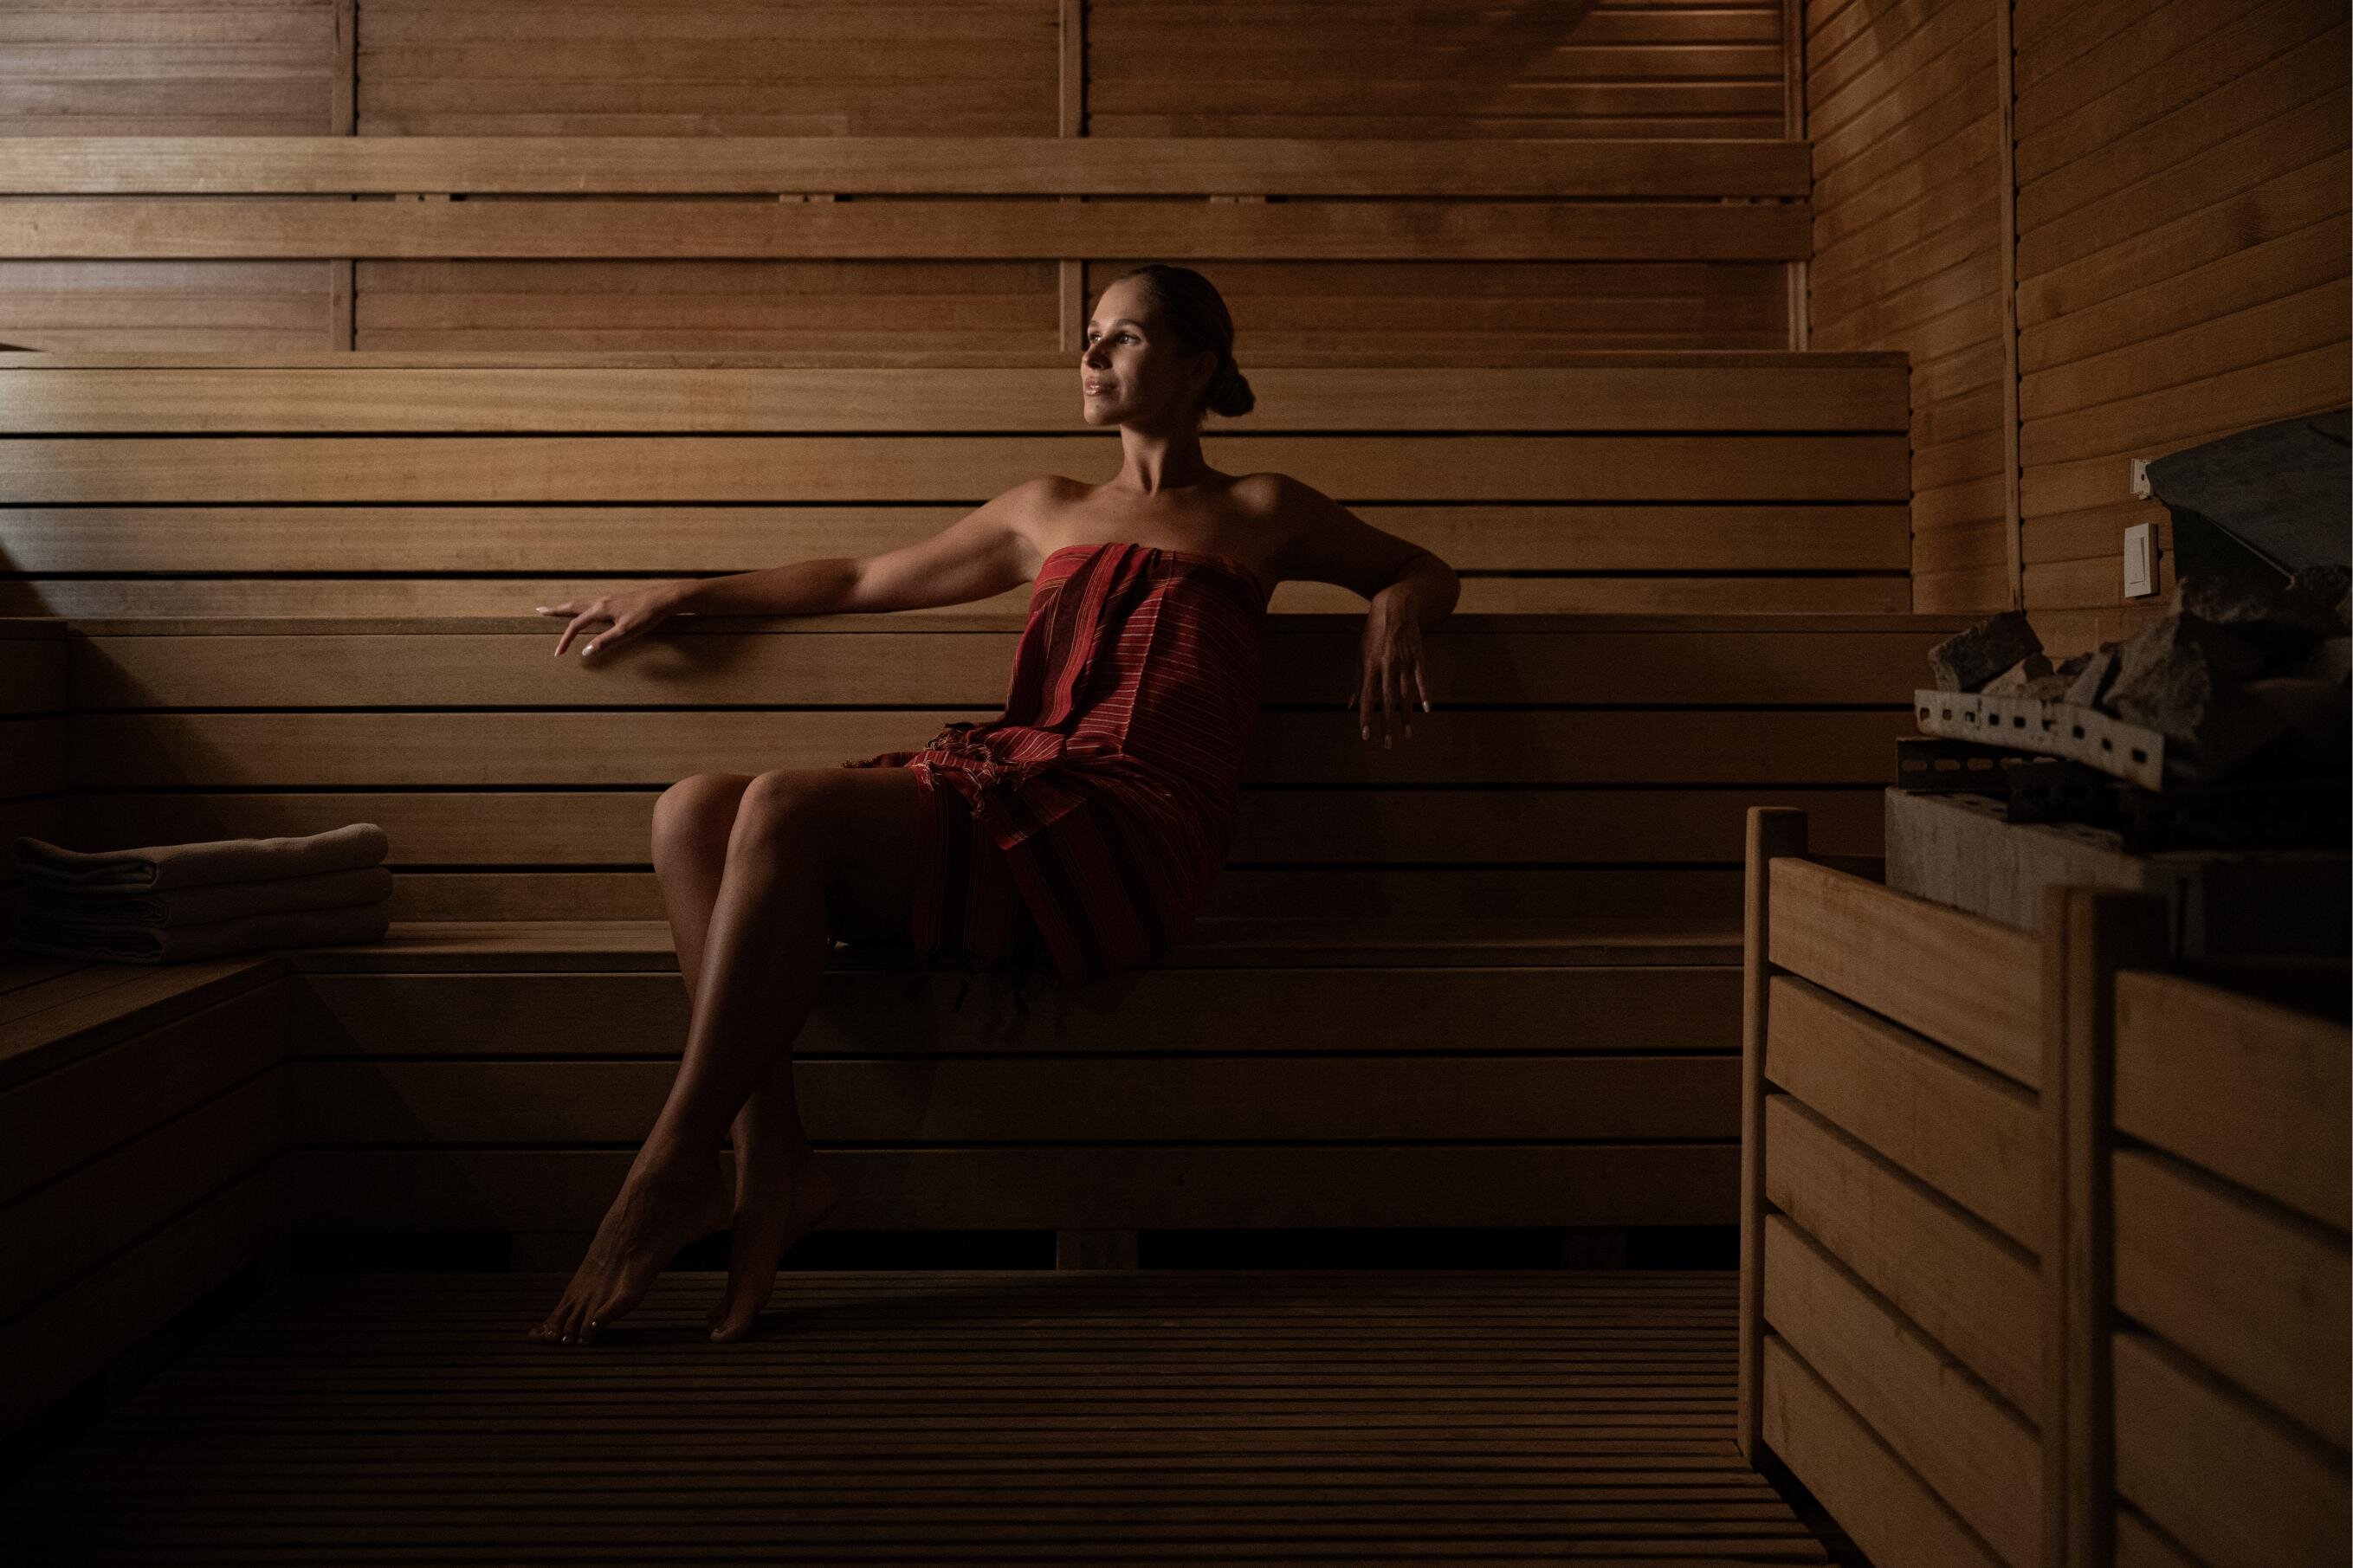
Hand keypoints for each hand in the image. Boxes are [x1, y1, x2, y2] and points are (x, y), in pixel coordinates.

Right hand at [536, 582, 688, 657]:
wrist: (665, 598)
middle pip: (572, 607)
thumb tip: (585, 652)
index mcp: (600, 609)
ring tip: (557, 610)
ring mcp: (609, 600)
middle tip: (539, 610)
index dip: (565, 640)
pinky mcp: (617, 601)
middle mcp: (601, 602)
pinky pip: (592, 604)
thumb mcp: (625, 632)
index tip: (557, 653)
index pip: (575, 625)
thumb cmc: (646, 615)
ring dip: (568, 608)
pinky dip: (582, 608)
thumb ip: (605, 642)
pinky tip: (587, 612)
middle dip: (555, 610)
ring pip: (582, 604)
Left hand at [1345, 591, 1433, 748]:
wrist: (1394, 607)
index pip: (1367, 698)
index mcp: (1369, 666)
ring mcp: (1403, 661)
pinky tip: (1427, 709)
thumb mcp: (1360, 655)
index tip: (1366, 737)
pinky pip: (1422, 678)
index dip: (1366, 718)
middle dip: (1386, 724)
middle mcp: (1386, 665)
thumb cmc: (1373, 634)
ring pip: (1405, 694)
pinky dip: (1424, 694)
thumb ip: (1357, 682)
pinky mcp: (1418, 656)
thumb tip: (1350, 706)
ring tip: (1407, 735)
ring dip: (1406, 716)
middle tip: (1388, 744)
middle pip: (1386, 701)